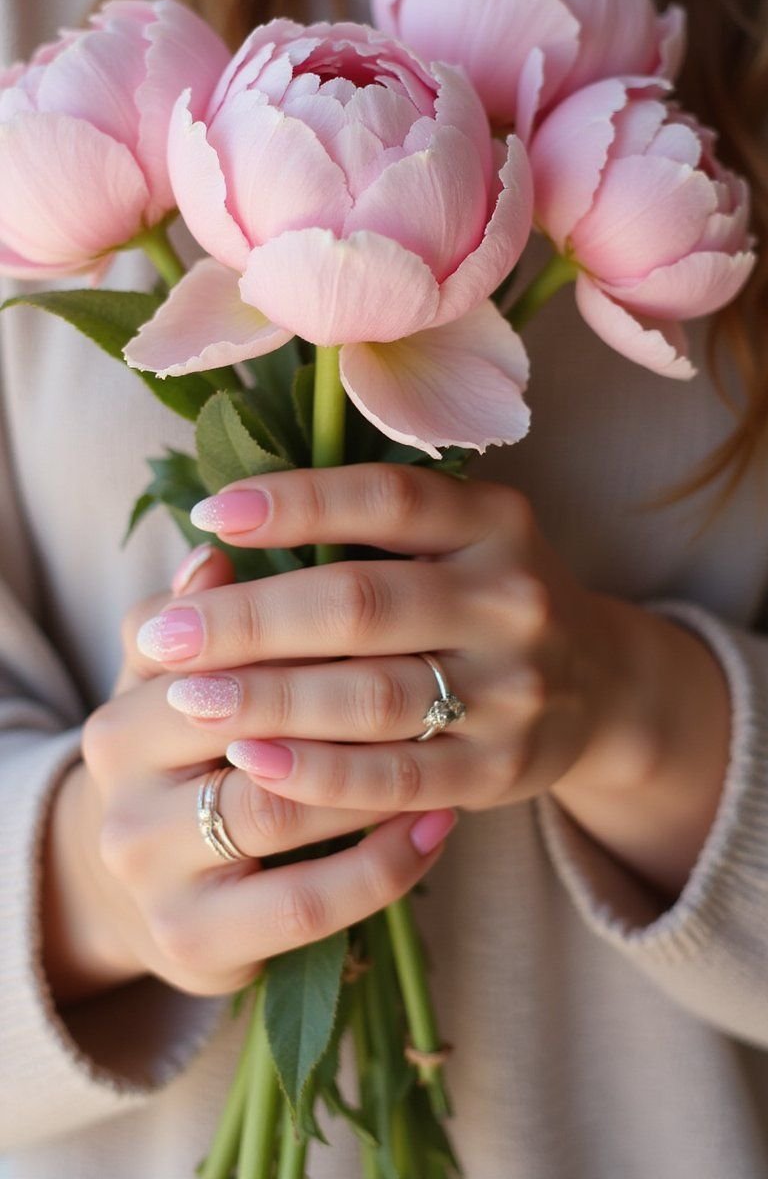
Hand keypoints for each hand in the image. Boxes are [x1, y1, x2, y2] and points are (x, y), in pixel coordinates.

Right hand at [43, 544, 453, 1005]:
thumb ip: (201, 620)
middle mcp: (121, 804)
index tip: (386, 590)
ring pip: (279, 815)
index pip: (210, 660)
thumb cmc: (189, 762)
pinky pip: (309, 904)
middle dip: (338, 695)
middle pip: (243, 732)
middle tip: (434, 658)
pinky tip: (440, 824)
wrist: (147, 886)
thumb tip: (212, 553)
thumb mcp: (183, 688)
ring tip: (447, 738)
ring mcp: (155, 882)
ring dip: (370, 775)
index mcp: (118, 723)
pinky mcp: (196, 946)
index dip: (295, 626)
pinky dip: (383, 861)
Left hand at [136, 464, 730, 900]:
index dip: (294, 502)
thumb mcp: (451, 541)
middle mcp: (513, 596)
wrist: (600, 685)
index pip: (386, 500)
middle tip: (165, 634)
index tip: (207, 512)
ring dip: (269, 697)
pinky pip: (398, 776)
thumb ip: (354, 532)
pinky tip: (251, 760)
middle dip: (250, 619)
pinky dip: (319, 772)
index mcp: (494, 520)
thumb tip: (213, 547)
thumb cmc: (482, 599)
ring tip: (185, 696)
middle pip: (362, 602)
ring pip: (374, 694)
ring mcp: (516, 688)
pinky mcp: (504, 769)